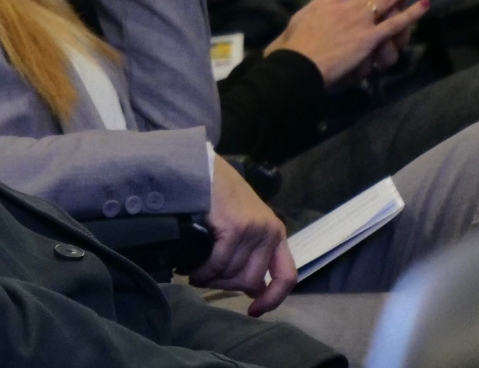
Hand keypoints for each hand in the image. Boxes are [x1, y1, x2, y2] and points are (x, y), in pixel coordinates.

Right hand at [189, 155, 298, 314]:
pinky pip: (218, 264)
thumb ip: (251, 253)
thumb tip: (252, 290)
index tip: (253, 311)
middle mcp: (270, 232)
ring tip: (195, 273)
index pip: (287, 276)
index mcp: (276, 233)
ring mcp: (254, 229)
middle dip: (225, 286)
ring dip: (210, 279)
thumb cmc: (219, 195)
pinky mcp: (235, 227)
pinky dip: (202, 272)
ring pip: (232, 274)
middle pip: (250, 281)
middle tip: (206, 279)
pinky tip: (191, 269)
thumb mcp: (244, 223)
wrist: (202, 168)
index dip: (272, 299)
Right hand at [264, 0, 430, 86]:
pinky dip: (410, 14)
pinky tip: (423, 4)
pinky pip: (395, 24)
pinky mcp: (369, 39)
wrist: (298, 67)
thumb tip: (316, 14)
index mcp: (325, 1)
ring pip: (390, 0)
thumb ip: (313, 15)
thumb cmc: (292, 47)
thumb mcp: (297, 22)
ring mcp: (360, 22)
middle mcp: (345, 7)